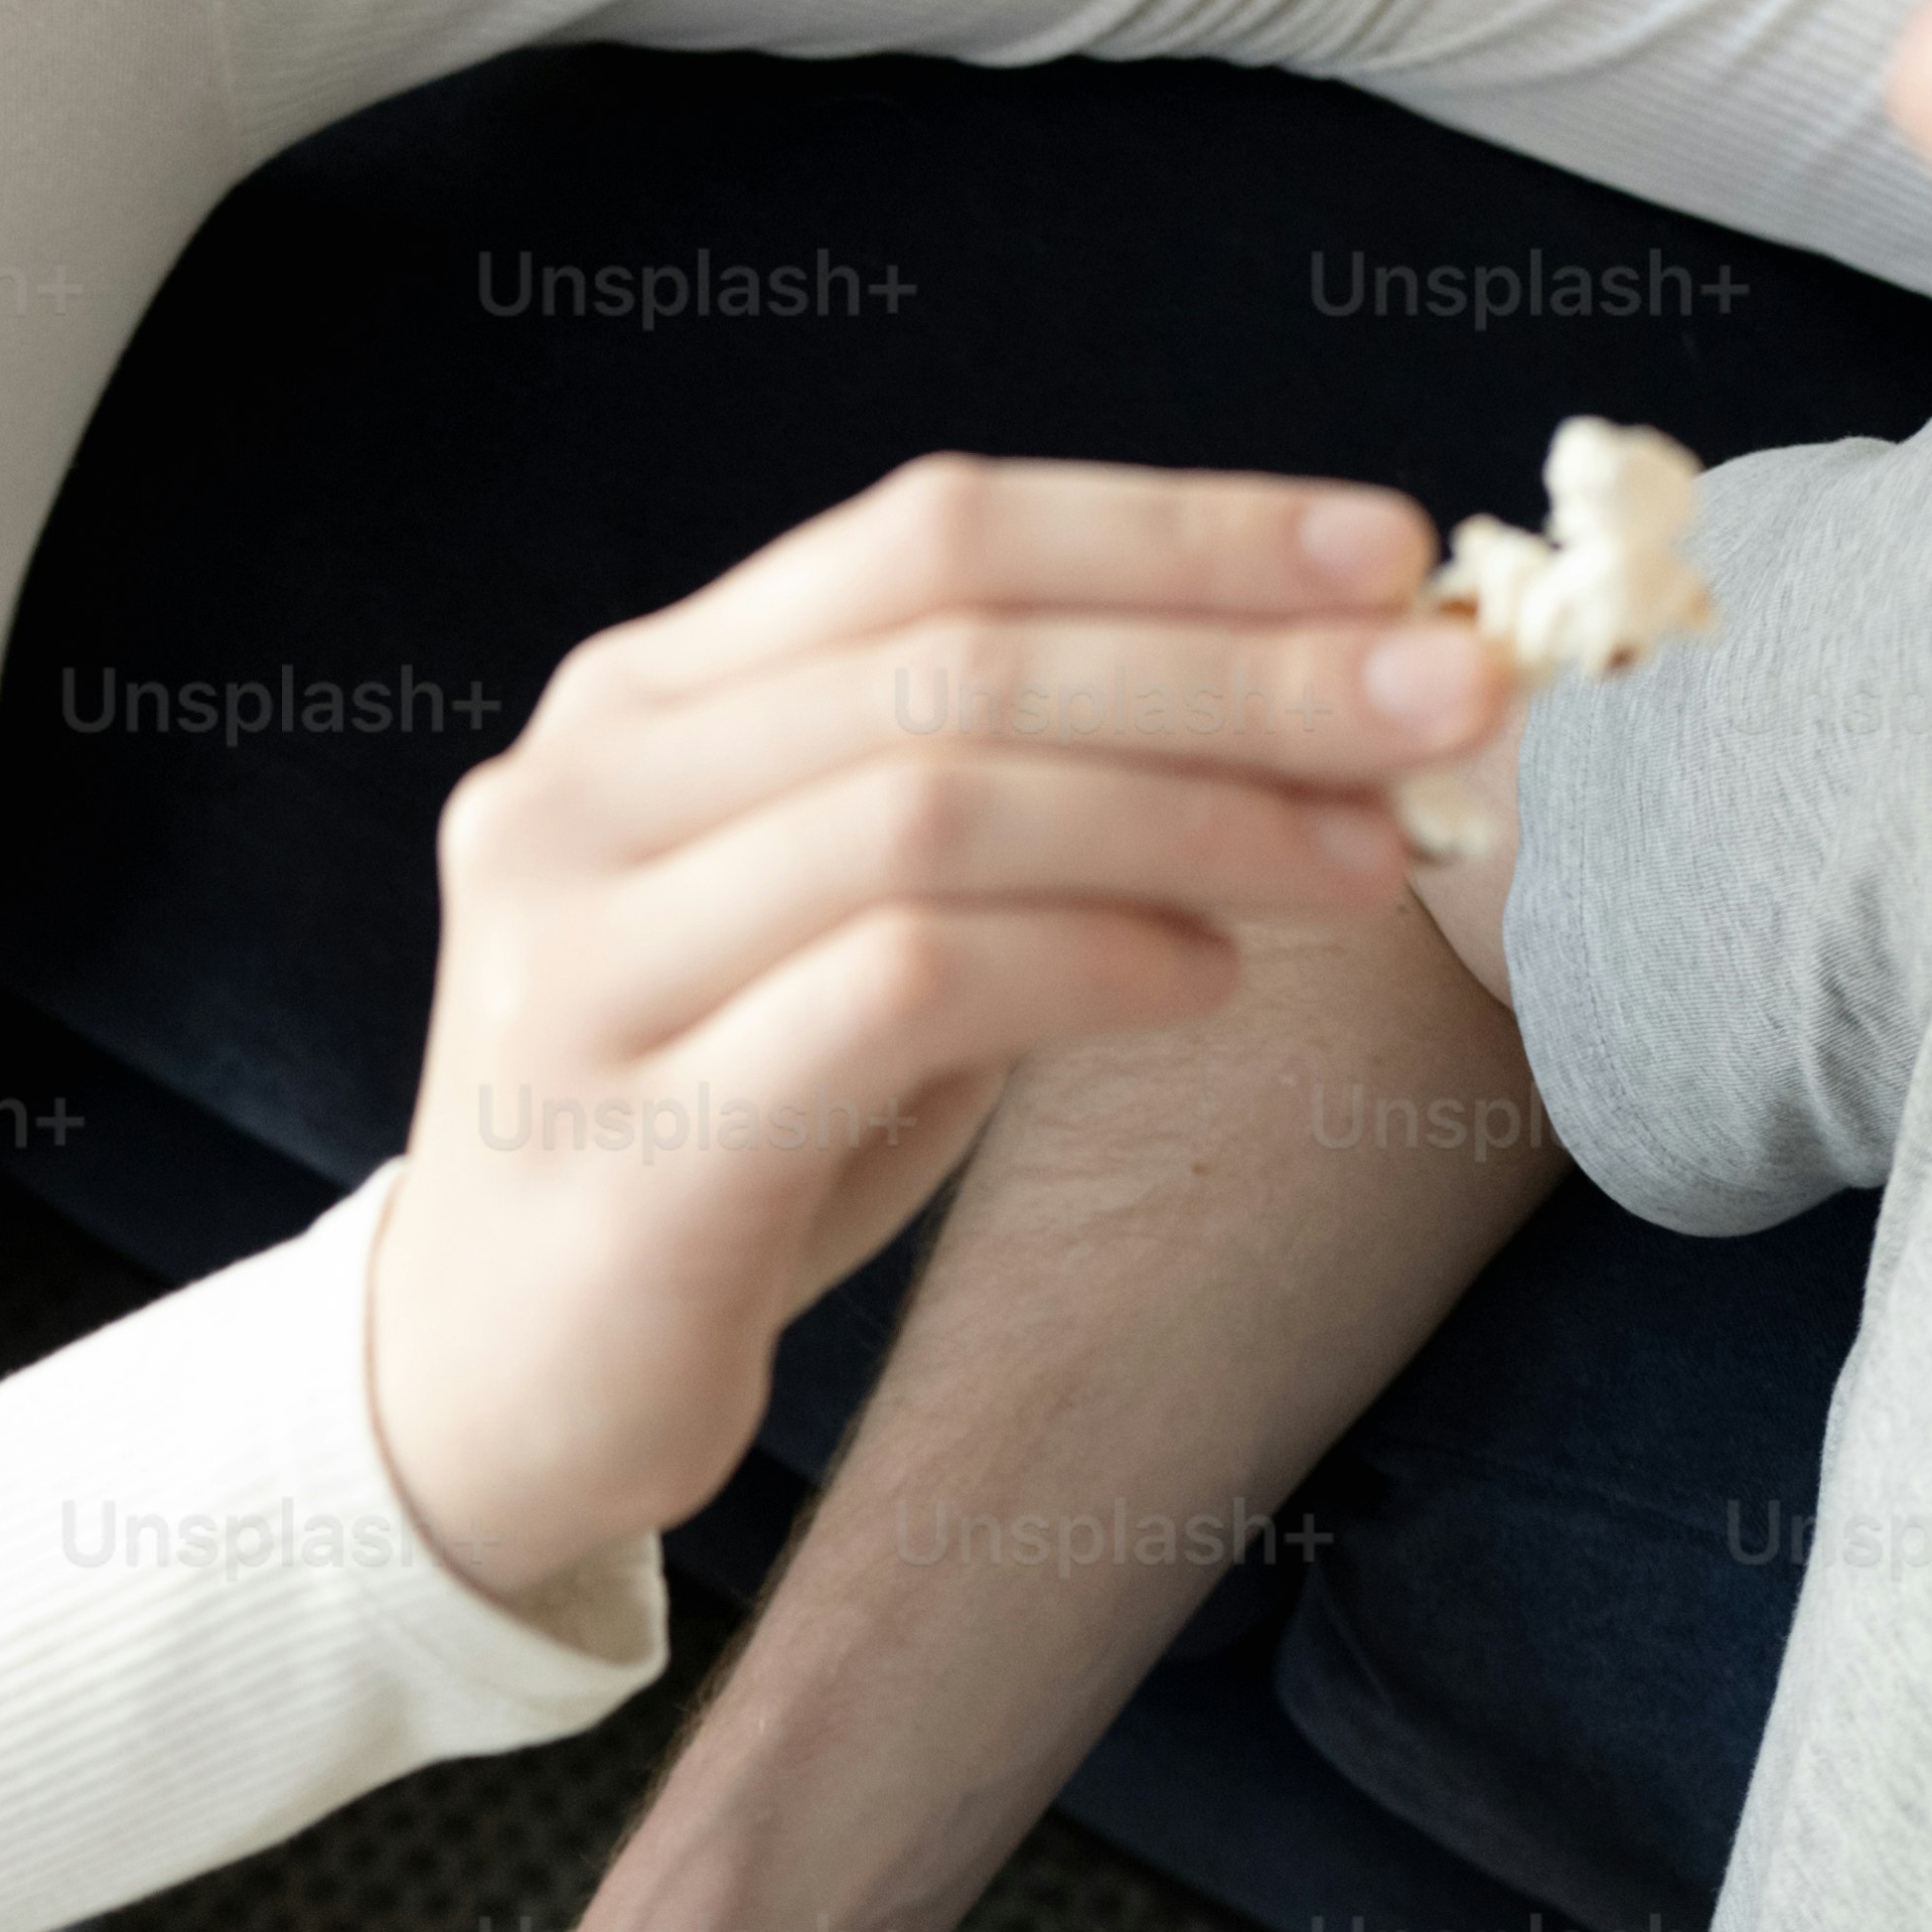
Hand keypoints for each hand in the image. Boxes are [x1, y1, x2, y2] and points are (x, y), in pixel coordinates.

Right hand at [361, 461, 1503, 1603]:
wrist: (483, 1403)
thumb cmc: (718, 1143)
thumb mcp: (841, 935)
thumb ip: (1005, 812)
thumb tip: (1321, 719)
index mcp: (638, 703)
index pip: (928, 532)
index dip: (1174, 529)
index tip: (1386, 554)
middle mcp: (582, 797)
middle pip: (952, 651)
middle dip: (1234, 661)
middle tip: (1447, 699)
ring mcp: (585, 965)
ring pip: (930, 805)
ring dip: (1191, 812)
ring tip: (1366, 858)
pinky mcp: (632, 1138)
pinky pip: (901, 988)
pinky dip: (1088, 960)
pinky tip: (1208, 979)